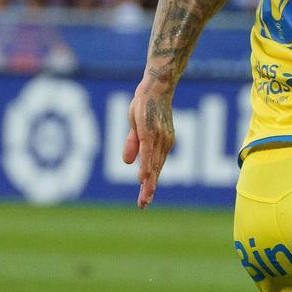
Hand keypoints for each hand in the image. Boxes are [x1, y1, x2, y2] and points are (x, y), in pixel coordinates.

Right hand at [122, 77, 175, 208]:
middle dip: (148, 189)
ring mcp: (158, 138)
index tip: (144, 201)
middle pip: (155, 170)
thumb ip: (133, 144)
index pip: (155, 168)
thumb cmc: (146, 105)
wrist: (155, 86)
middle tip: (143, 205)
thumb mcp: (137, 127)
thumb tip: (128, 163)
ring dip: (148, 182)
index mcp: (161, 144)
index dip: (149, 185)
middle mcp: (163, 143)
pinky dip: (146, 165)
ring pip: (153, 164)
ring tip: (145, 197)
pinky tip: (143, 177)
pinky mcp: (150, 131)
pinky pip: (148, 152)